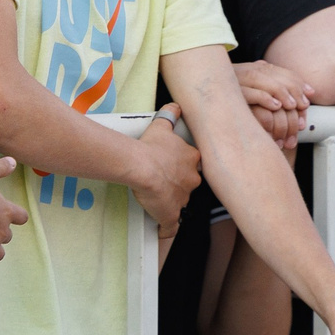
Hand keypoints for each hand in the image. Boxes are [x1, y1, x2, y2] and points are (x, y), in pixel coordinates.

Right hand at [126, 104, 202, 232]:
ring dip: (171, 201)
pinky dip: (166, 228)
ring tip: (156, 198)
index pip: (193, 164)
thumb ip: (170, 115)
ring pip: (180, 202)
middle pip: (189, 183)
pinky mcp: (171, 215)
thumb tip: (175, 106)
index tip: (173, 165)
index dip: (183, 165)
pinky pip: (171, 226)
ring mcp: (183, 199)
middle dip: (179, 184)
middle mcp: (192, 180)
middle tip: (163, 181)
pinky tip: (160, 228)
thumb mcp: (161, 126)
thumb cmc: (150, 147)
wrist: (141, 166)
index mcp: (192, 160)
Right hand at [235, 59, 312, 157]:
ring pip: (261, 78)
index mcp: (251, 70)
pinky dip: (265, 98)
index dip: (297, 81)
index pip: (278, 70)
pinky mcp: (229, 94)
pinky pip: (249, 92)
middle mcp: (242, 71)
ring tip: (292, 106)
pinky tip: (275, 107)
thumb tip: (307, 96)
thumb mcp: (260, 99)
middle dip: (292, 87)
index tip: (310, 95)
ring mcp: (234, 81)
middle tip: (303, 105)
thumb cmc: (239, 113)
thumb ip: (278, 94)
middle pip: (272, 73)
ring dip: (281, 91)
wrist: (210, 117)